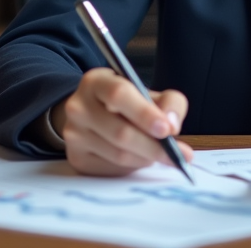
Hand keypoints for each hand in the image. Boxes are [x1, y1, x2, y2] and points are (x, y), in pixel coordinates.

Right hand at [52, 67, 194, 175]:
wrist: (95, 116)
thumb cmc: (129, 103)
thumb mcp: (150, 93)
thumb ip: (170, 102)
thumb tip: (172, 126)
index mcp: (96, 81)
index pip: (119, 95)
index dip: (145, 114)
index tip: (167, 130)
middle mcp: (78, 106)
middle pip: (119, 132)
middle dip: (153, 146)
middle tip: (177, 155)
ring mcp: (73, 134)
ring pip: (117, 154)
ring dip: (146, 158)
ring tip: (161, 155)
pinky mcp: (75, 157)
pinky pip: (111, 168)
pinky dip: (133, 167)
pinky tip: (140, 158)